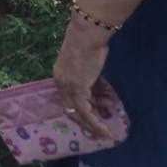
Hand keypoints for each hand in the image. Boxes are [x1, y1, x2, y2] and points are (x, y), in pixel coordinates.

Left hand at [53, 18, 114, 139]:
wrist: (88, 34)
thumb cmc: (90, 43)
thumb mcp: (89, 65)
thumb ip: (92, 80)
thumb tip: (103, 95)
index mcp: (60, 74)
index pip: (68, 97)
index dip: (80, 107)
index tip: (95, 113)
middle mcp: (60, 82)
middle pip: (70, 108)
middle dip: (85, 120)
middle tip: (99, 128)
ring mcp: (68, 86)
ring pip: (78, 114)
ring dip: (93, 125)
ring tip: (105, 132)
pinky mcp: (78, 90)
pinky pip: (86, 113)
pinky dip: (96, 124)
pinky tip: (106, 131)